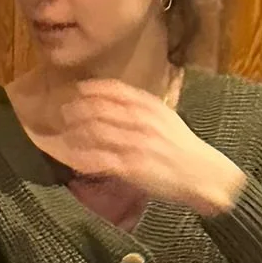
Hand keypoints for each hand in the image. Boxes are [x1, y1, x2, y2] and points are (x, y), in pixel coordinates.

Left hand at [57, 79, 245, 215]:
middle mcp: (141, 120)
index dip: (90, 88)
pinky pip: (99, 159)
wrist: (202, 174)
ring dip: (74, 132)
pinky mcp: (131, 166)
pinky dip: (82, 157)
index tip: (74, 89)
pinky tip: (70, 158)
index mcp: (150, 105)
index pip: (114, 89)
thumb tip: (118, 104)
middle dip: (76, 109)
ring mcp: (135, 143)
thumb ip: (143, 109)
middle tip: (59, 113)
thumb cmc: (182, 148)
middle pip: (99, 108)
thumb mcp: (165, 119)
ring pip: (95, 131)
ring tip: (60, 133)